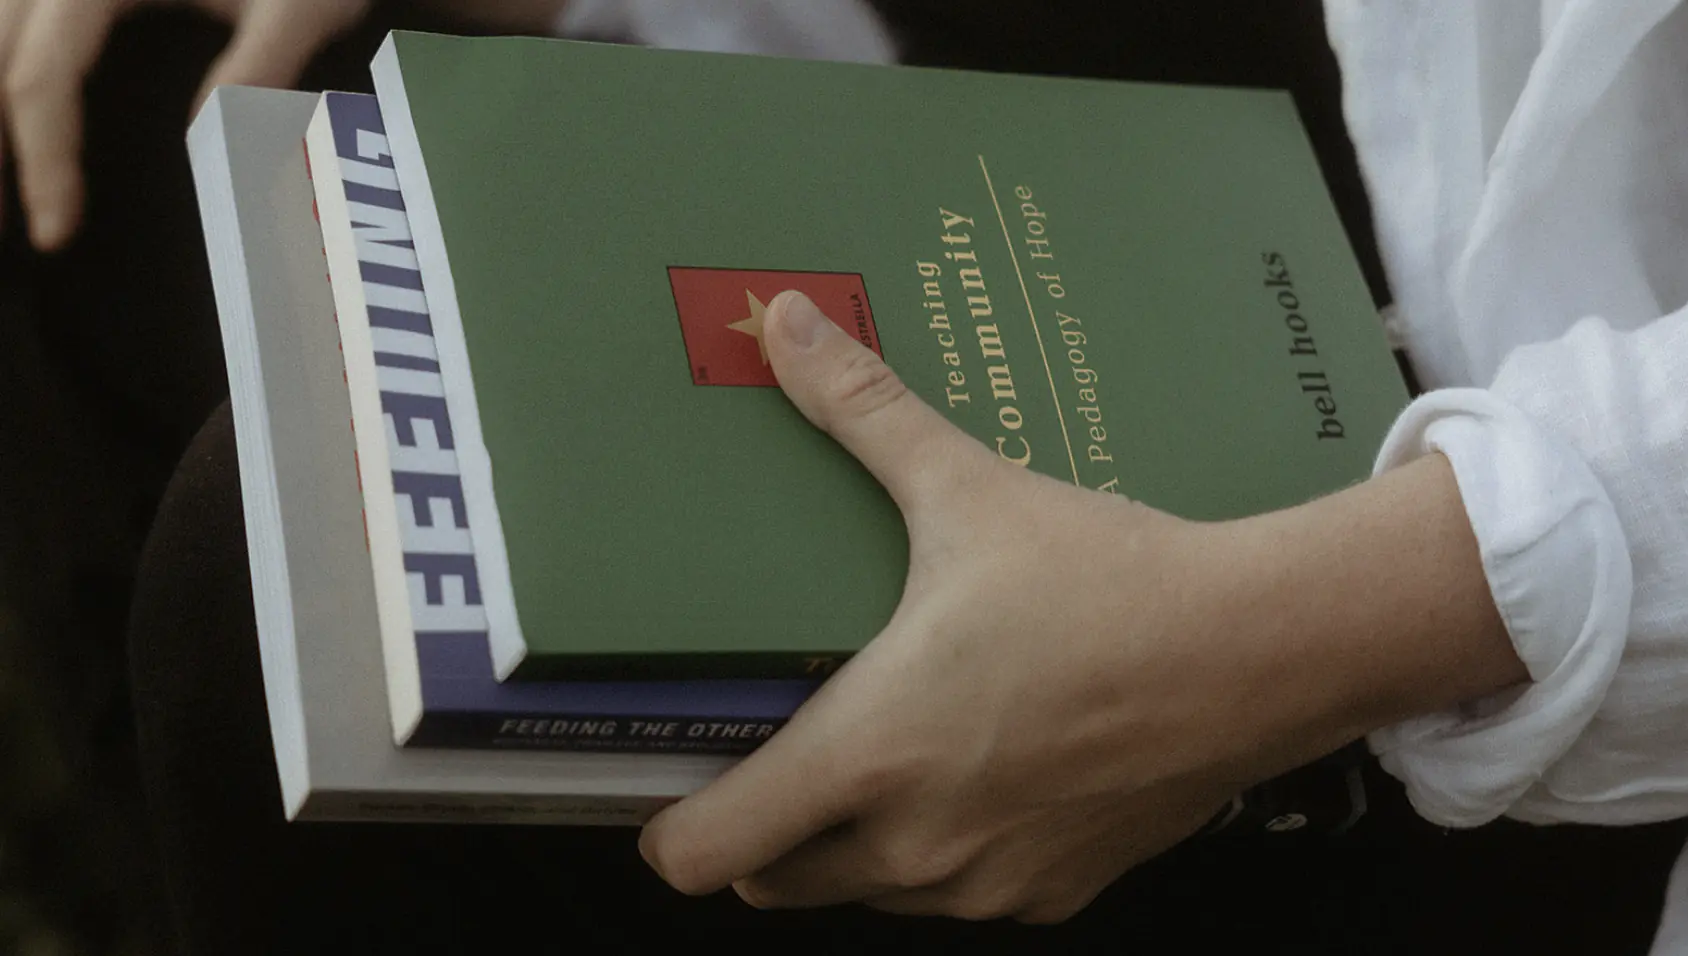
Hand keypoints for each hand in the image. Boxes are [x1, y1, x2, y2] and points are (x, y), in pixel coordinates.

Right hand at [0, 0, 369, 250]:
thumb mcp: (299, 8)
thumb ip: (259, 65)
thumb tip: (205, 144)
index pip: (43, 73)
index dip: (43, 158)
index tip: (56, 233)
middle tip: (0, 236)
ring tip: (2, 197)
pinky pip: (26, 32)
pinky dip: (13, 76)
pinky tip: (19, 133)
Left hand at [638, 291, 1525, 922]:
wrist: (1259, 651)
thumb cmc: (1106, 579)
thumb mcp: (967, 489)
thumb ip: (861, 411)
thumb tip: (784, 320)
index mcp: (868, 752)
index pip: (708, 854)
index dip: (674, 824)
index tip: (684, 771)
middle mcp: (914, 844)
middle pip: (774, 881)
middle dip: (762, 827)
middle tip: (783, 742)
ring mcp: (986, 884)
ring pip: (865, 891)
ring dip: (851, 839)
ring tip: (885, 744)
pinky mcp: (1053, 895)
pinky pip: (957, 894)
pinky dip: (944, 849)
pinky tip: (983, 765)